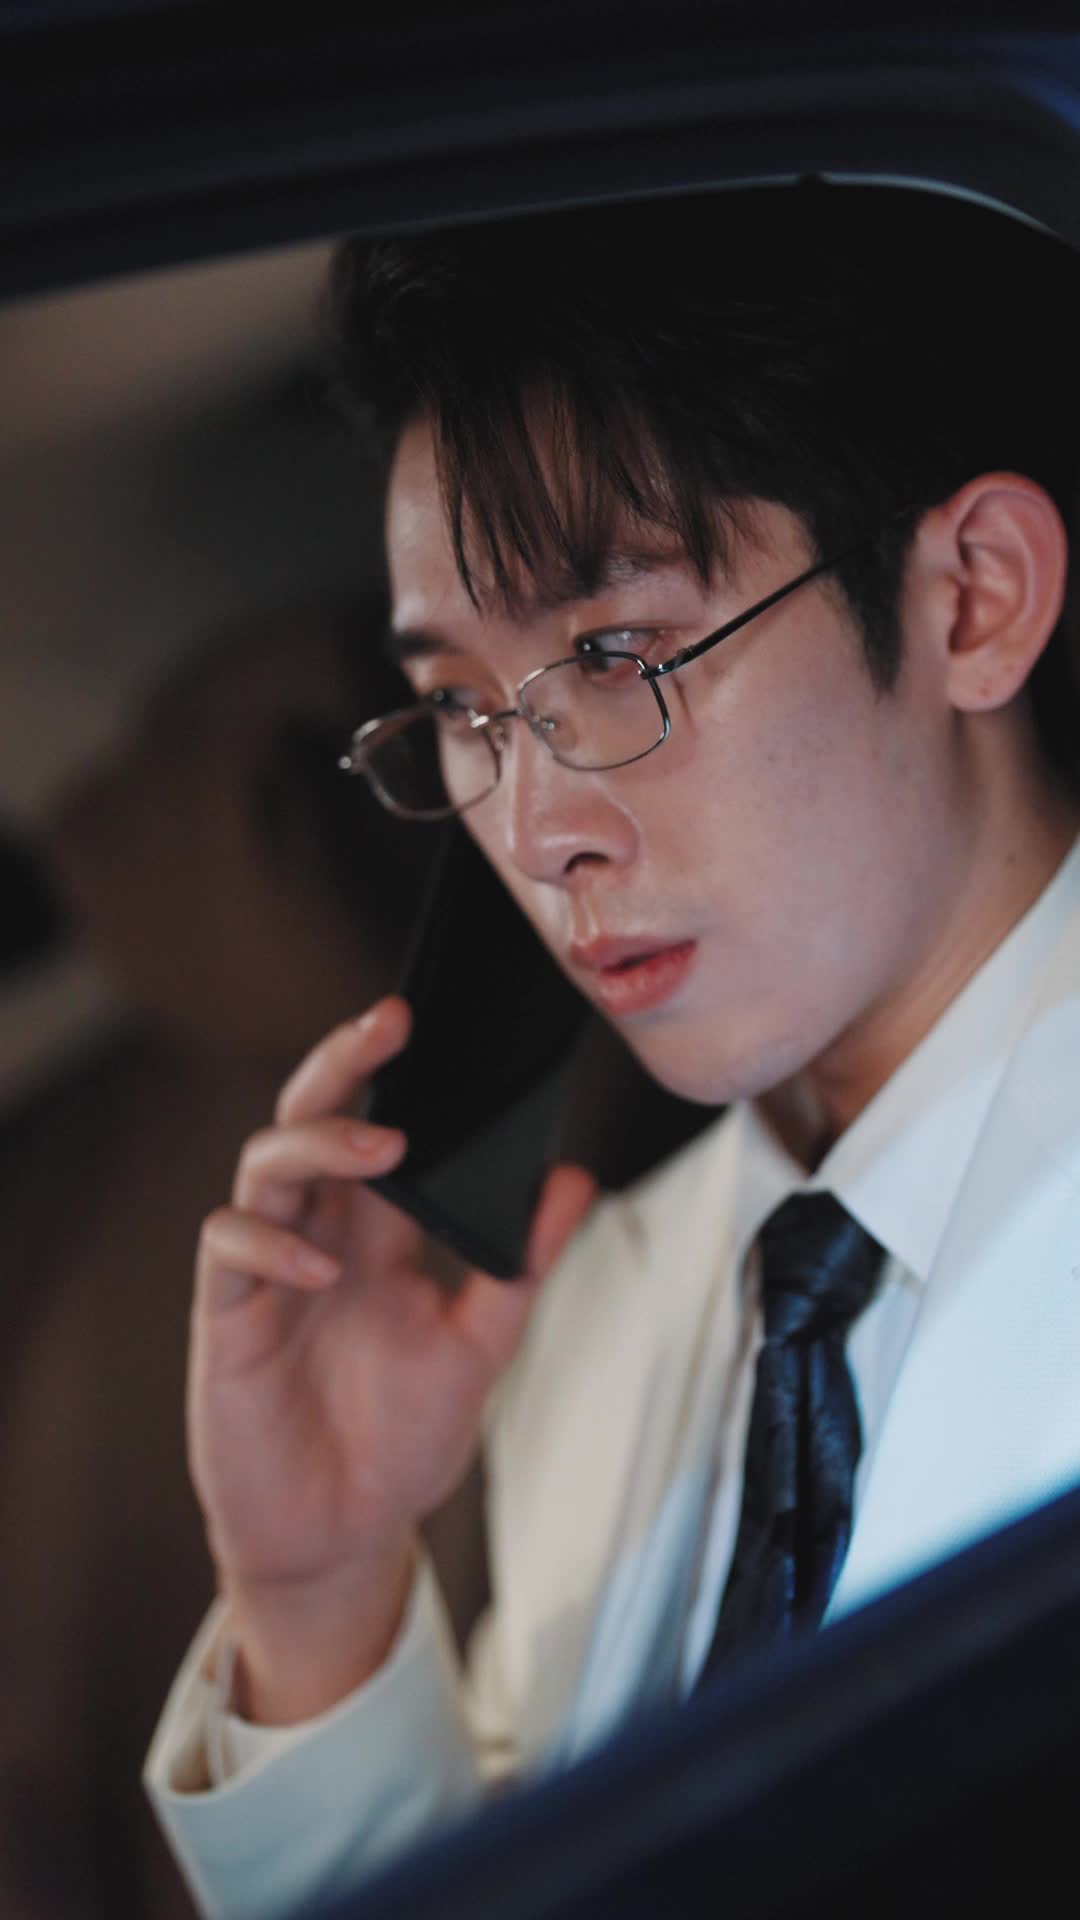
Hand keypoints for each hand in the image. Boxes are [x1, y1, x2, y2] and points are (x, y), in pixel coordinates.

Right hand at [188, 996, 594, 1719]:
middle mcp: (319, 1232)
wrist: (343, 1540)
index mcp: (377, 1232)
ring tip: (384, 1147)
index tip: (436, 1021)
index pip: (380, 1123)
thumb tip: (571, 1179)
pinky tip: (319, 1266)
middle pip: (313, 1117)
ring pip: (266, 1162)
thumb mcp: (481, 1350)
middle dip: (346, 1064)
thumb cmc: (400, 1442)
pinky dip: (270, 1241)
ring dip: (320, 1141)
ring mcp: (269, 1268)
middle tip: (393, 1024)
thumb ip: (520, 1267)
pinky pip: (229, 1246)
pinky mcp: (227, 1317)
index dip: (397, 1072)